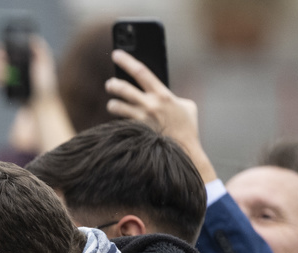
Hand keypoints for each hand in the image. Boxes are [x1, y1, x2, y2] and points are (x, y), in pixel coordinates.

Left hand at [106, 49, 216, 182]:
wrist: (184, 153)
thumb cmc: (187, 129)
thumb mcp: (187, 106)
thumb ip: (172, 96)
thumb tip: (159, 93)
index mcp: (163, 94)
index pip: (141, 71)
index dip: (126, 60)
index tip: (116, 53)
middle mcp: (150, 105)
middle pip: (123, 88)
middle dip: (113, 84)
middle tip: (109, 83)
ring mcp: (141, 120)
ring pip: (116, 106)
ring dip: (113, 104)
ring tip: (113, 104)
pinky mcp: (135, 132)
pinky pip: (120, 123)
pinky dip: (118, 121)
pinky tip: (117, 124)